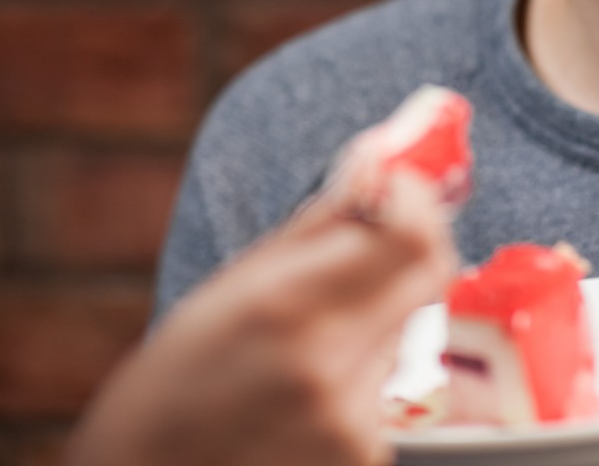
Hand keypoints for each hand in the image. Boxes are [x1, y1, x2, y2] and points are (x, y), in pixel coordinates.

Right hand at [68, 172, 456, 465]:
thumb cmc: (174, 380)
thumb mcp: (230, 286)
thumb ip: (318, 226)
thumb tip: (379, 162)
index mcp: (286, 309)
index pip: (412, 240)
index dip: (418, 202)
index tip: (399, 185)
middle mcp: (329, 372)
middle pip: (424, 282)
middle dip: (403, 249)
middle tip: (366, 241)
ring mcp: (352, 430)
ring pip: (406, 337)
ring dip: (374, 320)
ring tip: (299, 348)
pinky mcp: (363, 464)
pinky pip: (387, 391)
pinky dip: (360, 376)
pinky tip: (301, 398)